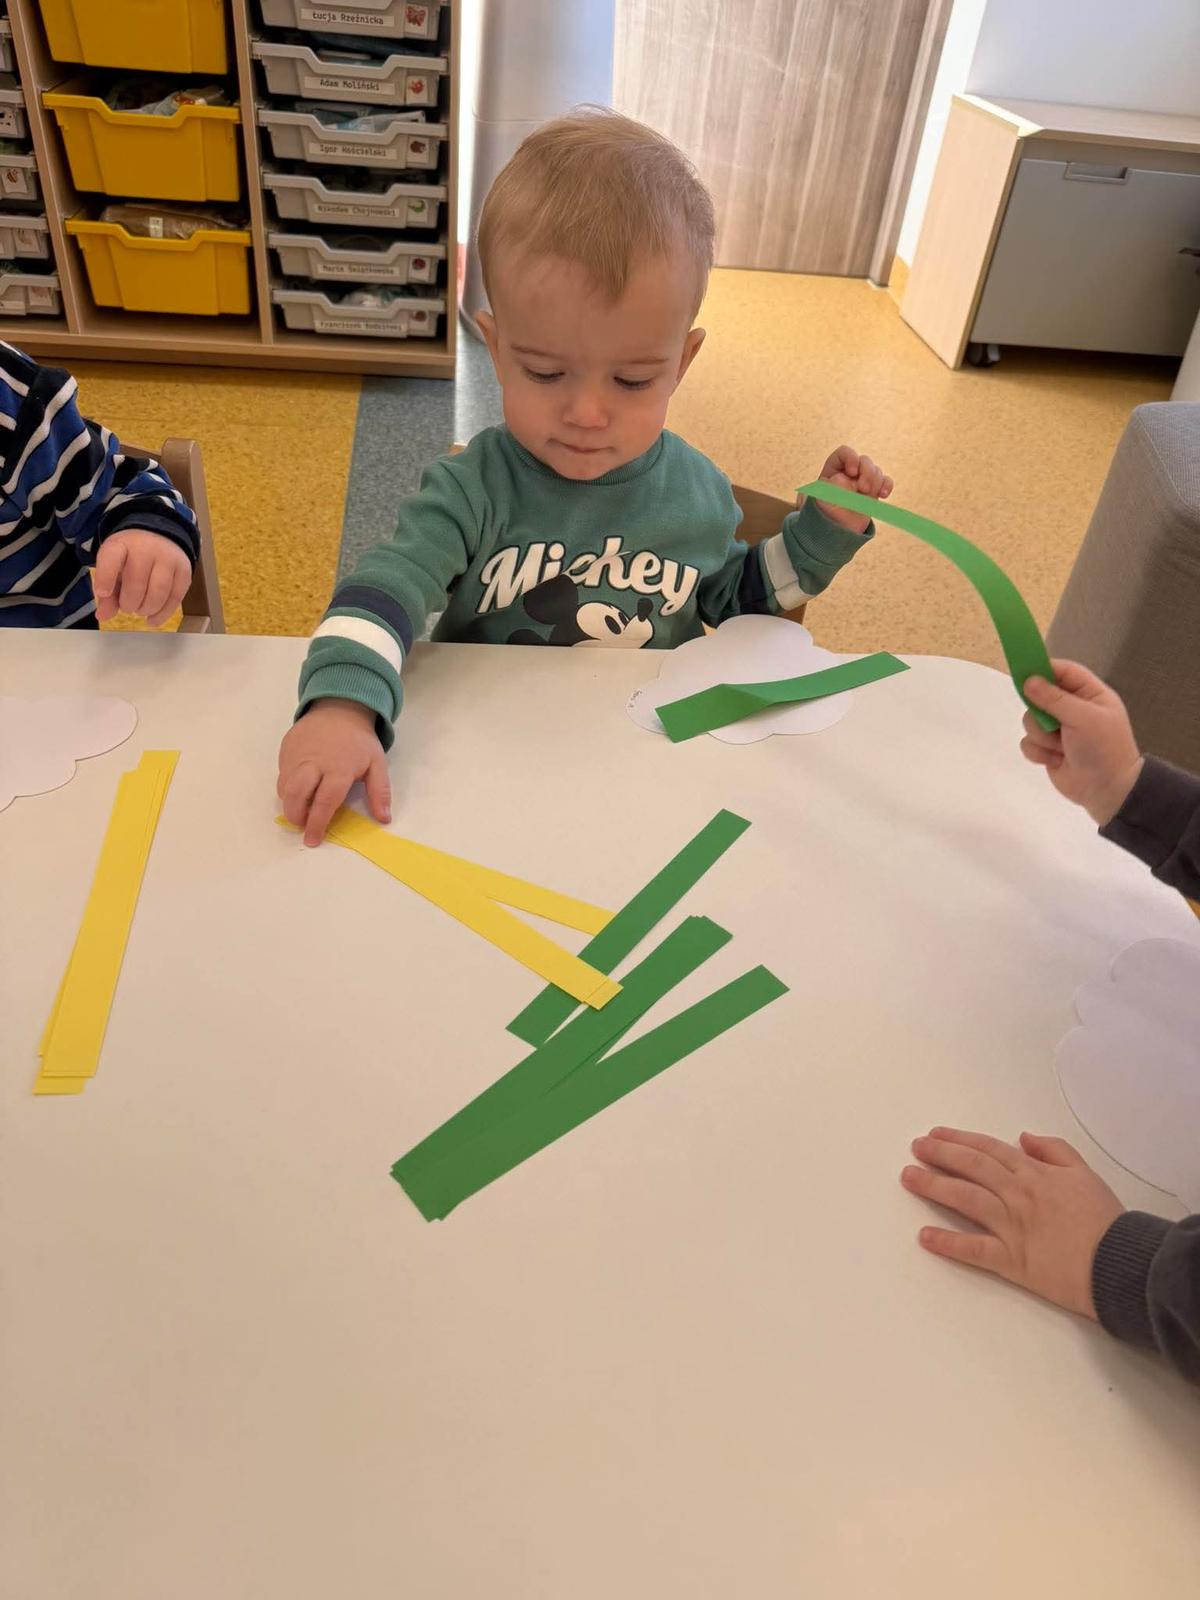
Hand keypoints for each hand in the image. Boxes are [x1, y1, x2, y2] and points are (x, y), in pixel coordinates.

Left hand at [93, 529, 192, 625]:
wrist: (161, 537)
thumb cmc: (131, 558)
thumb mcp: (113, 569)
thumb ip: (107, 594)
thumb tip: (103, 616)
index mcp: (122, 544)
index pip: (112, 558)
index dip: (106, 576)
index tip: (102, 592)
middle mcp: (147, 548)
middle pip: (136, 583)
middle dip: (129, 603)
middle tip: (127, 606)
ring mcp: (168, 559)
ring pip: (158, 592)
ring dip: (146, 609)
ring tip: (140, 609)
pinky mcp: (184, 571)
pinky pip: (175, 598)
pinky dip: (162, 614)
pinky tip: (152, 619)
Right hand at [277, 699, 390, 845]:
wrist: (338, 707)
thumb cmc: (359, 741)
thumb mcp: (377, 763)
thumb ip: (380, 792)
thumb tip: (384, 819)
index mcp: (338, 768)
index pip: (325, 801)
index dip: (318, 823)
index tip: (314, 839)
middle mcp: (314, 763)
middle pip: (296, 795)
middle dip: (296, 816)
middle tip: (302, 826)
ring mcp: (297, 755)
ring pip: (284, 786)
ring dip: (289, 804)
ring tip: (300, 812)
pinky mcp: (286, 750)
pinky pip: (281, 774)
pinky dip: (286, 788)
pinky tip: (297, 792)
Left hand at [813, 445, 893, 534]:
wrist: (834, 531)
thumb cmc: (824, 513)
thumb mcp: (823, 497)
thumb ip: (833, 485)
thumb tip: (848, 479)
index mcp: (833, 469)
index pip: (844, 453)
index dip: (851, 458)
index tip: (852, 472)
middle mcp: (849, 472)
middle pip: (863, 460)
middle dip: (867, 472)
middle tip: (863, 489)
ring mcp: (862, 481)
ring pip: (875, 470)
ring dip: (875, 480)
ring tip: (867, 494)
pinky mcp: (873, 491)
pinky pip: (885, 482)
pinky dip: (886, 485)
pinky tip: (883, 494)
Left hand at [901, 1127, 1123, 1319]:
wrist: (1119, 1263)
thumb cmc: (1107, 1222)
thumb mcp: (1086, 1174)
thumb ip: (1055, 1151)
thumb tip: (1024, 1137)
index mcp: (1035, 1174)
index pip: (990, 1150)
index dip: (960, 1140)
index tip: (937, 1134)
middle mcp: (1018, 1195)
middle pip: (972, 1168)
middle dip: (940, 1154)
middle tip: (916, 1147)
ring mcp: (1012, 1227)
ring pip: (966, 1199)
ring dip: (934, 1186)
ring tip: (909, 1177)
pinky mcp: (1012, 1260)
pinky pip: (974, 1249)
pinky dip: (948, 1243)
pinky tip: (925, 1236)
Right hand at [1021, 659, 1142, 824]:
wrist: (1108, 791)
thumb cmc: (1103, 748)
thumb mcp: (1084, 718)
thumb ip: (1054, 699)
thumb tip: (1029, 681)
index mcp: (1090, 695)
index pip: (1064, 671)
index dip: (1044, 669)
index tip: (1024, 671)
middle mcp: (1073, 709)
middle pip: (1040, 695)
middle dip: (1040, 711)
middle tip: (1049, 720)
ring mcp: (1059, 730)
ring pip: (1030, 720)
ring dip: (1041, 736)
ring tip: (1059, 748)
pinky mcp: (1047, 750)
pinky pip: (1028, 742)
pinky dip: (1038, 752)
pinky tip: (1055, 760)